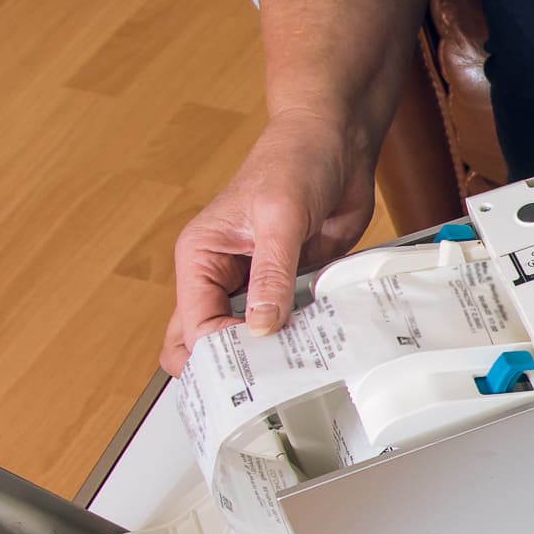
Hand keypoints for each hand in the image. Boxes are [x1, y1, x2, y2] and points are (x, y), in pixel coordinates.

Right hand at [161, 107, 375, 373]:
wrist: (337, 142)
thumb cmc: (295, 160)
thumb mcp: (281, 217)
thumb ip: (272, 274)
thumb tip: (262, 327)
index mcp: (200, 255)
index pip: (195, 322)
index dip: (219, 352)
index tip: (252, 373)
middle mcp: (222, 274)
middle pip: (207, 340)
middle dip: (230, 366)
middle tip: (262, 390)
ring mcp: (256, 284)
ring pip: (246, 340)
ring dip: (267, 358)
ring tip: (292, 377)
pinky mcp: (289, 287)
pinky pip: (286, 326)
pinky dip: (298, 341)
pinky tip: (316, 354)